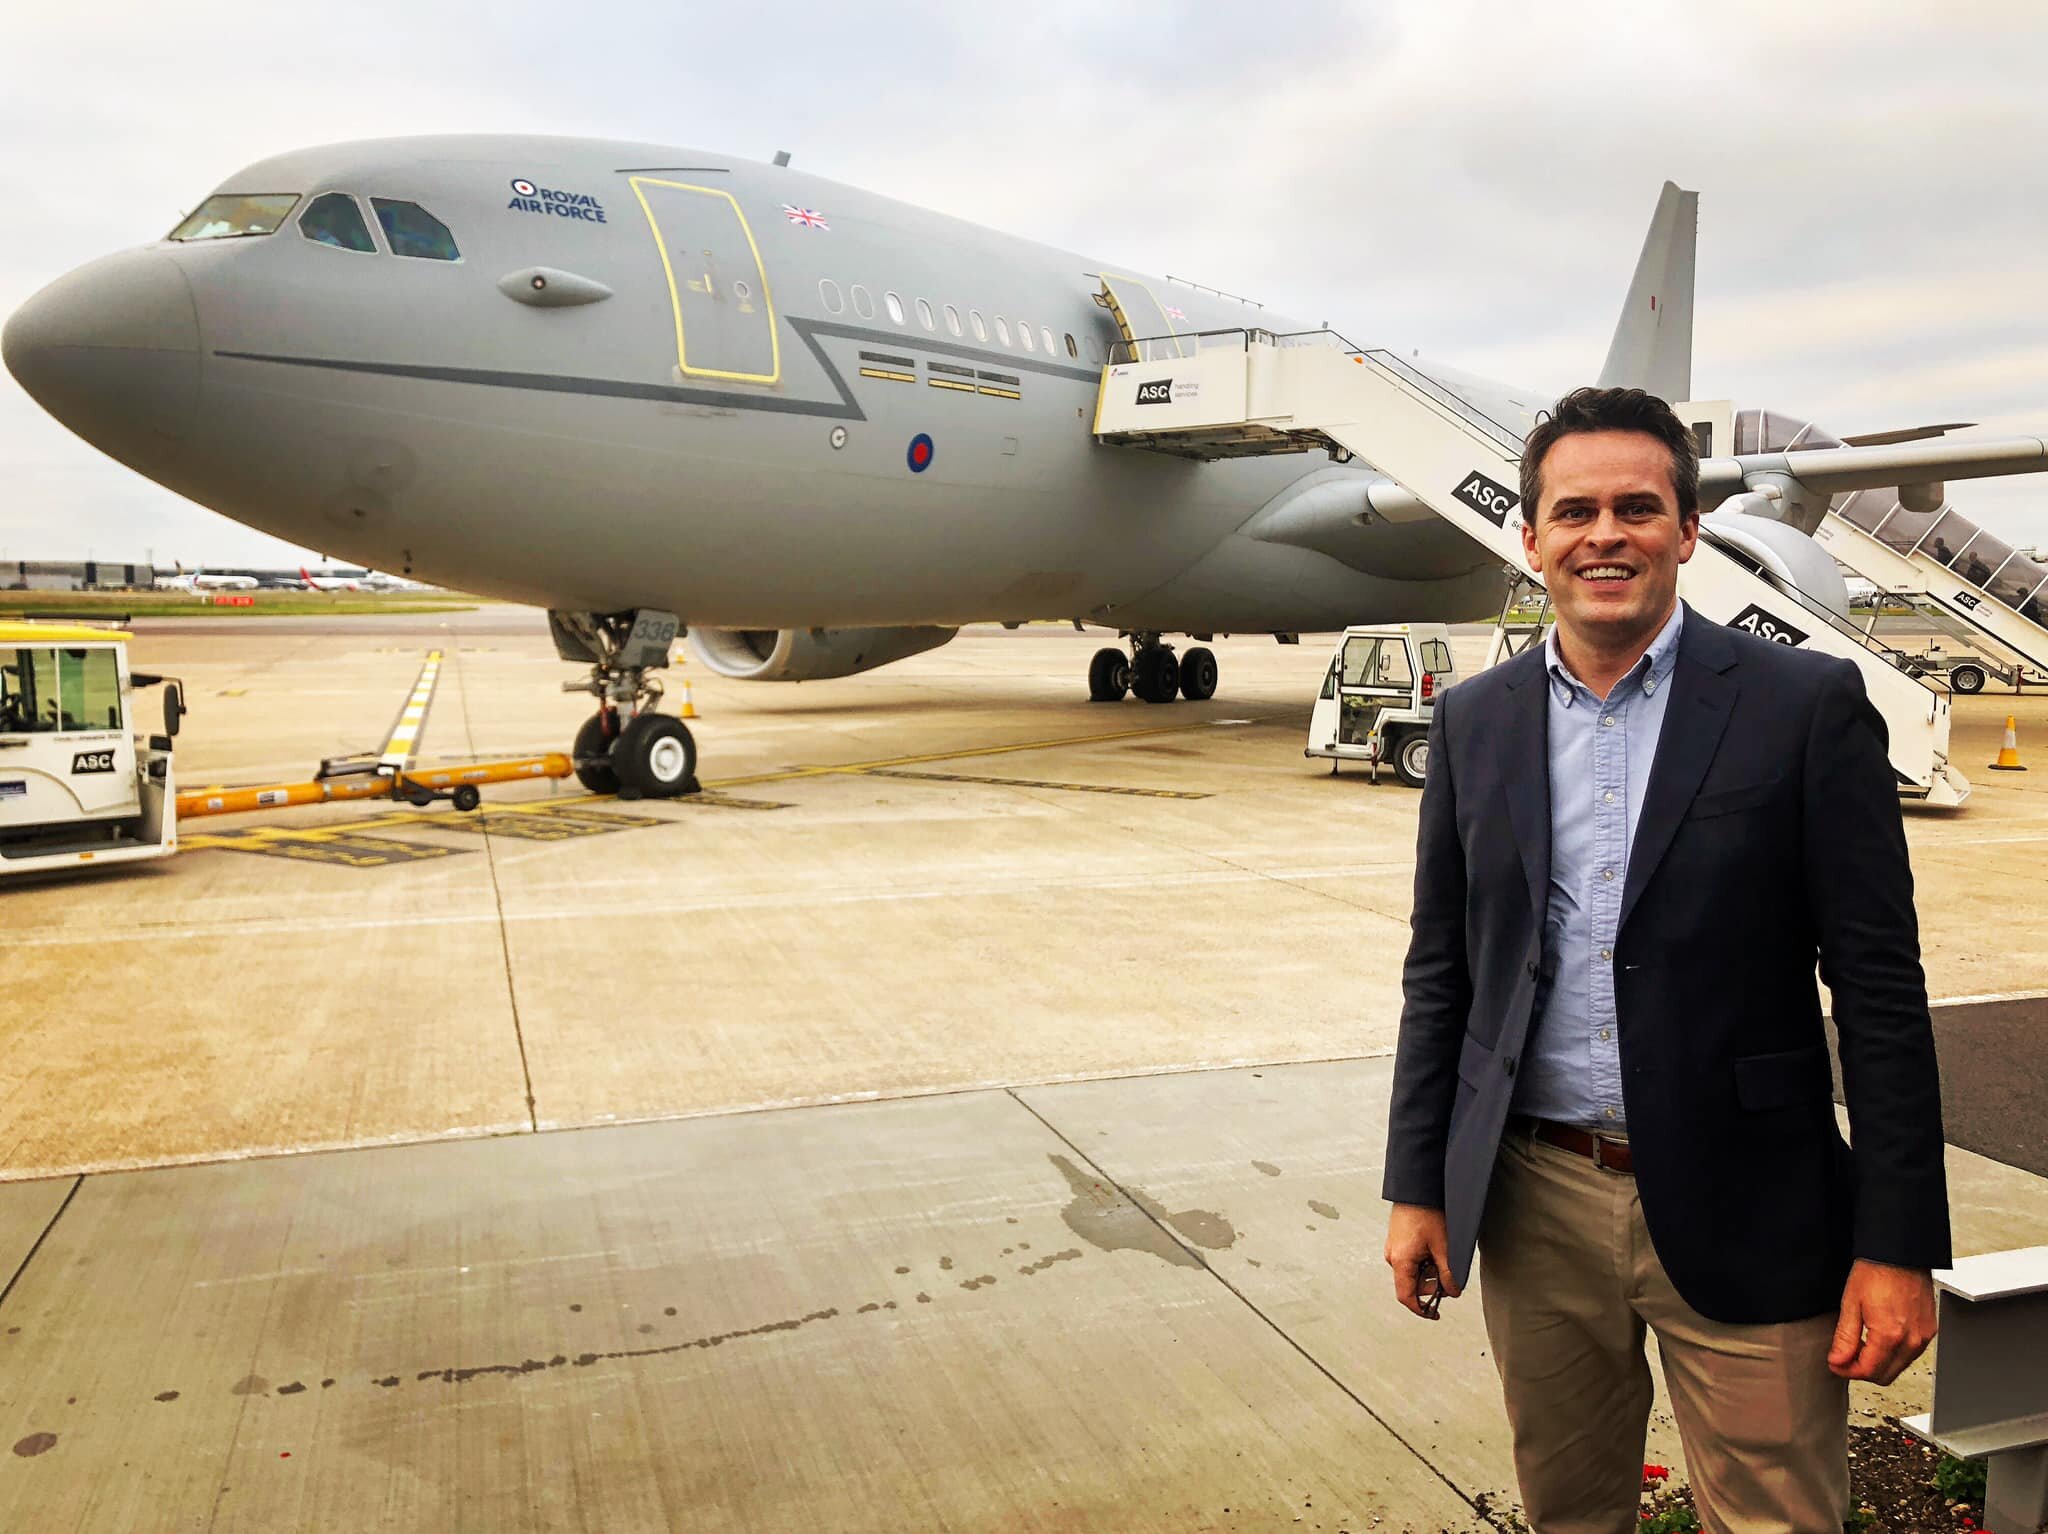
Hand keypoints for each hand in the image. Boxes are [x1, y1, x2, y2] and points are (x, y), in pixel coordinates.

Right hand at [1385, 1203, 1459, 1319]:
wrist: (1416, 1188)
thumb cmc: (1426, 1213)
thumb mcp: (1443, 1245)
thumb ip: (1448, 1272)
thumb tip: (1453, 1292)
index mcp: (1400, 1261)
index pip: (1406, 1296)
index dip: (1421, 1309)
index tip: (1435, 1314)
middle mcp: (1393, 1256)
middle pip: (1411, 1284)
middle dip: (1431, 1286)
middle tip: (1449, 1278)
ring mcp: (1394, 1248)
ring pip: (1412, 1272)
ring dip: (1429, 1272)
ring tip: (1444, 1257)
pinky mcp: (1398, 1240)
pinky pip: (1410, 1260)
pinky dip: (1424, 1261)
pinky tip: (1436, 1249)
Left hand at [1828, 1259, 1936, 1383]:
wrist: (1900, 1254)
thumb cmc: (1876, 1272)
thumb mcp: (1850, 1304)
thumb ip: (1845, 1338)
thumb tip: (1838, 1361)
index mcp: (1890, 1335)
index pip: (1869, 1371)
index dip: (1847, 1371)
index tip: (1836, 1364)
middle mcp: (1912, 1340)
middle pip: (1886, 1376)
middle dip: (1863, 1370)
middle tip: (1846, 1356)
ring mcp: (1924, 1337)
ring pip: (1899, 1367)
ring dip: (1879, 1363)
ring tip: (1861, 1344)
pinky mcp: (1930, 1331)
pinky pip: (1911, 1355)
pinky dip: (1894, 1354)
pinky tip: (1879, 1338)